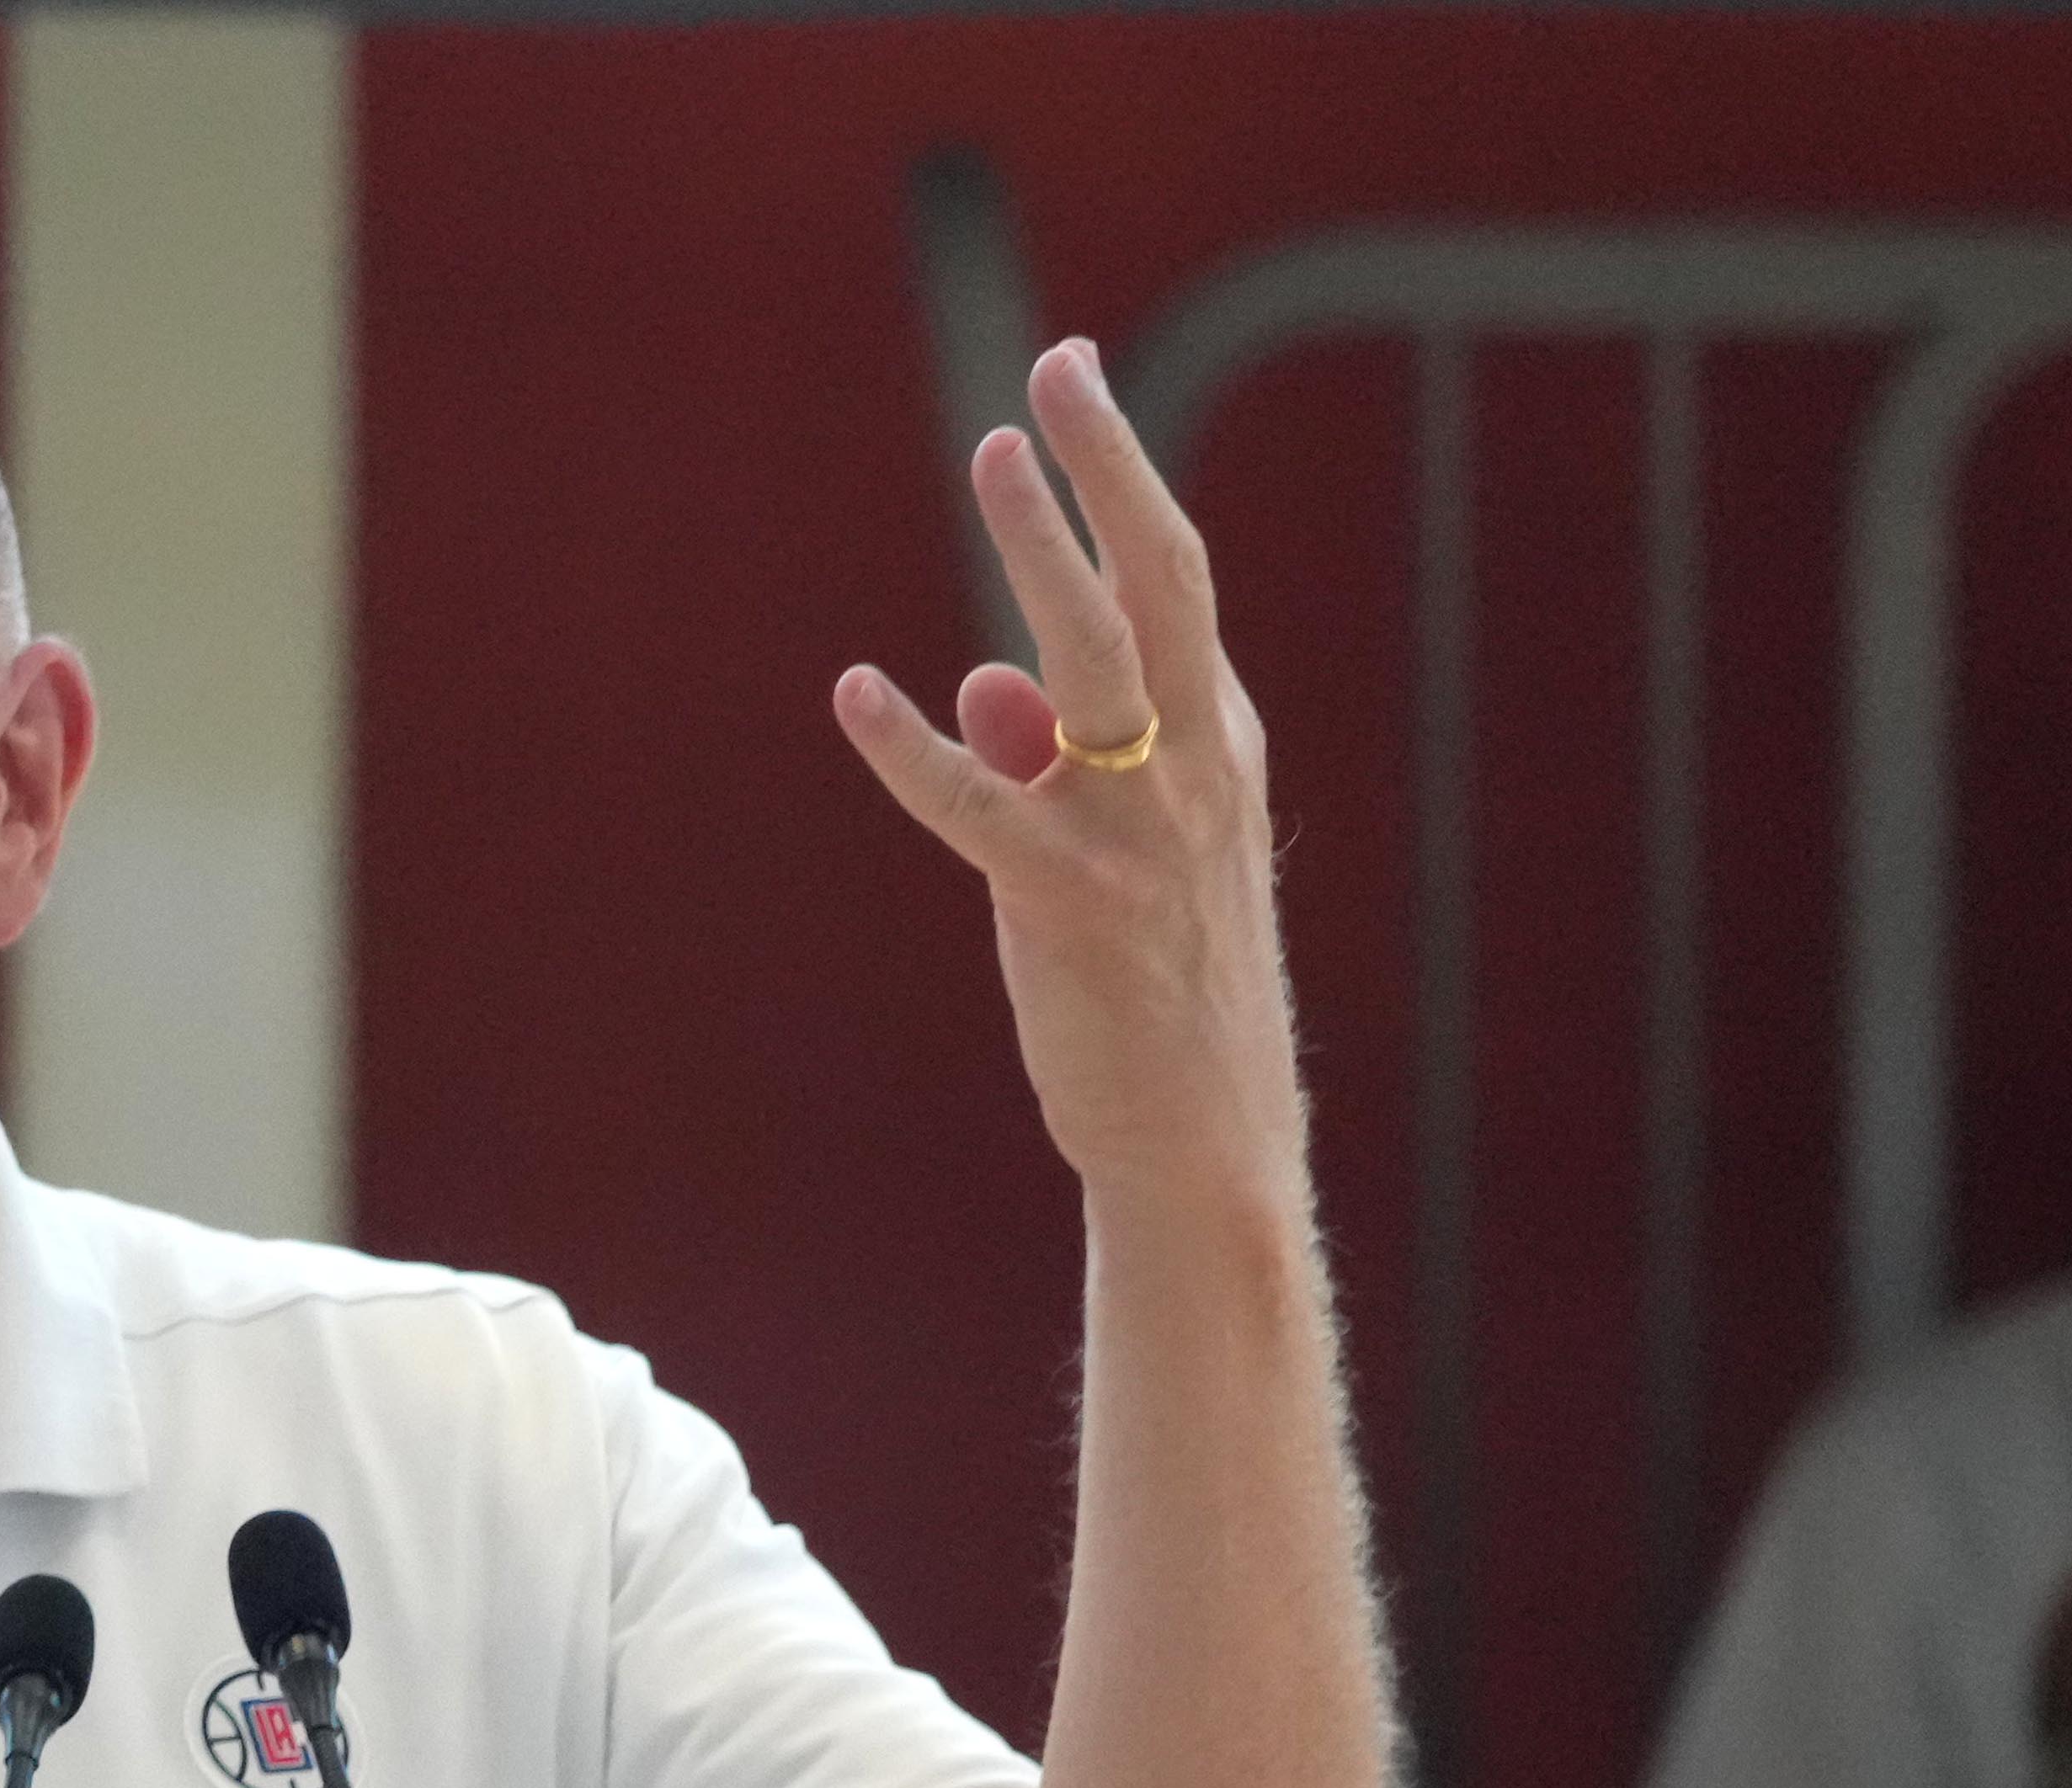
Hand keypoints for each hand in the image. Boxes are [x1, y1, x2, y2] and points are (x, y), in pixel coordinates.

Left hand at [831, 339, 1311, 1215]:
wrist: (1201, 1132)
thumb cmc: (1162, 985)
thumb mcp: (1132, 852)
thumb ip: (1059, 757)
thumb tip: (983, 683)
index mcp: (1213, 742)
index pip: (1174, 581)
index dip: (1120, 475)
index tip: (1071, 382)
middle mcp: (1189, 767)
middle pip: (1156, 584)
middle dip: (1106, 470)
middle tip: (1054, 371)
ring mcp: (1134, 831)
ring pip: (1089, 658)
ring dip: (1041, 548)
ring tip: (994, 454)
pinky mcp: (1064, 903)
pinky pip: (978, 805)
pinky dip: (913, 747)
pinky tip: (858, 694)